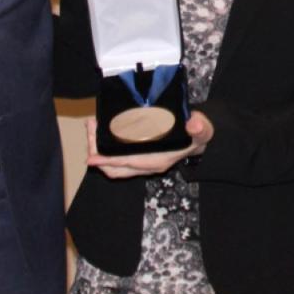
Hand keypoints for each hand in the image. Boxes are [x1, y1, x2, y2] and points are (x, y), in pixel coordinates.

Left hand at [84, 110, 214, 179]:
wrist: (198, 140)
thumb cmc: (198, 134)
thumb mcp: (202, 130)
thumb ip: (200, 128)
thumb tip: (195, 124)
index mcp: (158, 161)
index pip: (128, 164)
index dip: (109, 161)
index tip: (91, 157)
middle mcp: (147, 166)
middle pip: (115, 169)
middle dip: (98, 154)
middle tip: (91, 128)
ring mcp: (142, 164)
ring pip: (113, 166)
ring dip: (99, 151)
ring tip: (93, 127)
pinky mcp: (139, 159)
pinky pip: (117, 160)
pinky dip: (106, 148)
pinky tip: (103, 130)